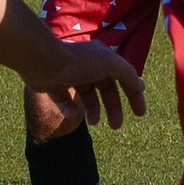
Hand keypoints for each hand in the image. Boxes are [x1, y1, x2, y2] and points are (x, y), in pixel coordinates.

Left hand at [30, 40, 146, 129]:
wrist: (43, 62)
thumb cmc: (78, 62)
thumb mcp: (110, 65)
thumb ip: (128, 75)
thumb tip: (140, 87)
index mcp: (103, 58)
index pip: (124, 77)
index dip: (134, 95)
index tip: (140, 113)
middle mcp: (88, 66)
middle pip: (106, 90)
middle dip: (113, 108)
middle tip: (116, 126)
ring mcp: (70, 76)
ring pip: (87, 97)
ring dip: (93, 111)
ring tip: (93, 122)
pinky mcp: (54, 86)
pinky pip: (66, 102)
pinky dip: (70, 109)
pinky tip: (72, 111)